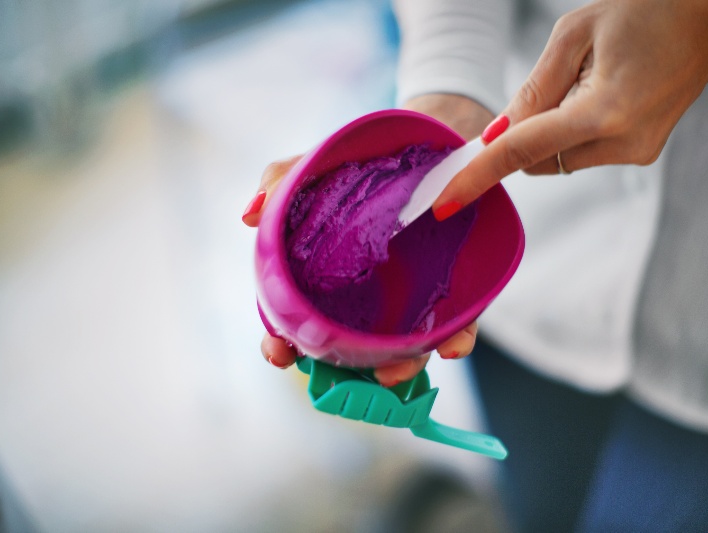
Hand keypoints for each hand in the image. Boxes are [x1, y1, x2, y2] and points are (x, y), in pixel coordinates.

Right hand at [244, 133, 481, 385]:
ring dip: (398, 367)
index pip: (299, 321)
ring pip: (402, 346)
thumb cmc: (360, 169)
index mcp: (329, 280)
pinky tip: (452, 348)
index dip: (283, 342)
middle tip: (328, 371)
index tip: (277, 354)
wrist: (425, 145)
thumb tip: (249, 213)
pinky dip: (456, 341)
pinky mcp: (454, 294)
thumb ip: (281, 184)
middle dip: (336, 366)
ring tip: (390, 372)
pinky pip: (458, 324)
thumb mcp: (316, 168)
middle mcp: (369, 298)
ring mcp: (411, 300)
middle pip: (349, 345)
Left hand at [431, 0, 707, 215]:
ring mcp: (635, 153)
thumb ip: (531, 91)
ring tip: (586, 80)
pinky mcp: (640, 154)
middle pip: (537, 160)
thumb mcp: (574, 34)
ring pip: (558, 159)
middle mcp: (621, 143)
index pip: (521, 152)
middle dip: (521, 136)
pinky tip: (597, 93)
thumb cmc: (648, 11)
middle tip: (543, 88)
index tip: (445, 202)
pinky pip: (581, 153)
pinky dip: (570, 132)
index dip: (478, 176)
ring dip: (548, 131)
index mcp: (603, 110)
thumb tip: (495, 136)